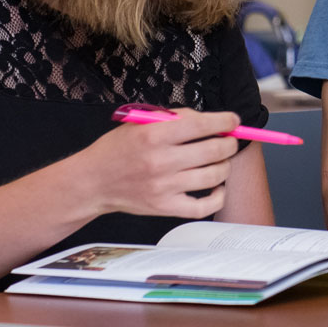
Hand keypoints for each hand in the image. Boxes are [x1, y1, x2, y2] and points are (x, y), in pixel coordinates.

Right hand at [80, 108, 240, 218]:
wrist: (93, 181)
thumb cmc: (118, 149)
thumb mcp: (140, 122)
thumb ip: (175, 119)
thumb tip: (211, 120)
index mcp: (154, 135)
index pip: (202, 125)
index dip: (225, 121)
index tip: (233, 121)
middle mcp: (161, 161)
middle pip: (214, 150)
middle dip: (229, 143)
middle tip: (229, 140)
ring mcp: (165, 187)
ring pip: (214, 176)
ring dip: (225, 165)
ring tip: (221, 160)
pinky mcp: (165, 207)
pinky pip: (204, 206)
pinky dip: (218, 196)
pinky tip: (217, 185)